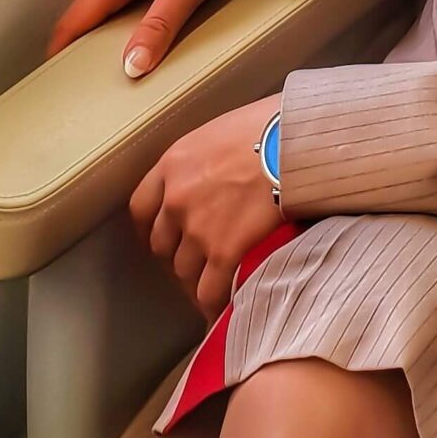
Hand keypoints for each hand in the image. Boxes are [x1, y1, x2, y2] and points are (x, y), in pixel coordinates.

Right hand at [46, 0, 255, 76]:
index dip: (60, 52)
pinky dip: (120, 21)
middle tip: (87, 86)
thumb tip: (132, 65)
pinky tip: (138, 35)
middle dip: (80, 49)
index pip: (73, 20)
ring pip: (103, 8)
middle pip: (84, 16)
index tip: (55, 83)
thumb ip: (158, 27)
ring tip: (111, 67)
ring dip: (102, 35)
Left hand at [130, 94, 284, 319]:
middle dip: (179, 254)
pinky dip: (215, 304)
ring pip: (184, 271)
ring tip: (216, 286)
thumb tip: (218, 173)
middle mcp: (177, 198)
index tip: (164, 235)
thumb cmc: (268, 127)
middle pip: (162, 244)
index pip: (142, 206)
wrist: (294, 144)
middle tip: (198, 260)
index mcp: (173, 164)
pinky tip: (224, 309)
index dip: (152, 226)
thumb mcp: (222, 132)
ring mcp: (198, 228)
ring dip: (198, 280)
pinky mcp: (224, 252)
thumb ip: (206, 159)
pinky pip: (210, 291)